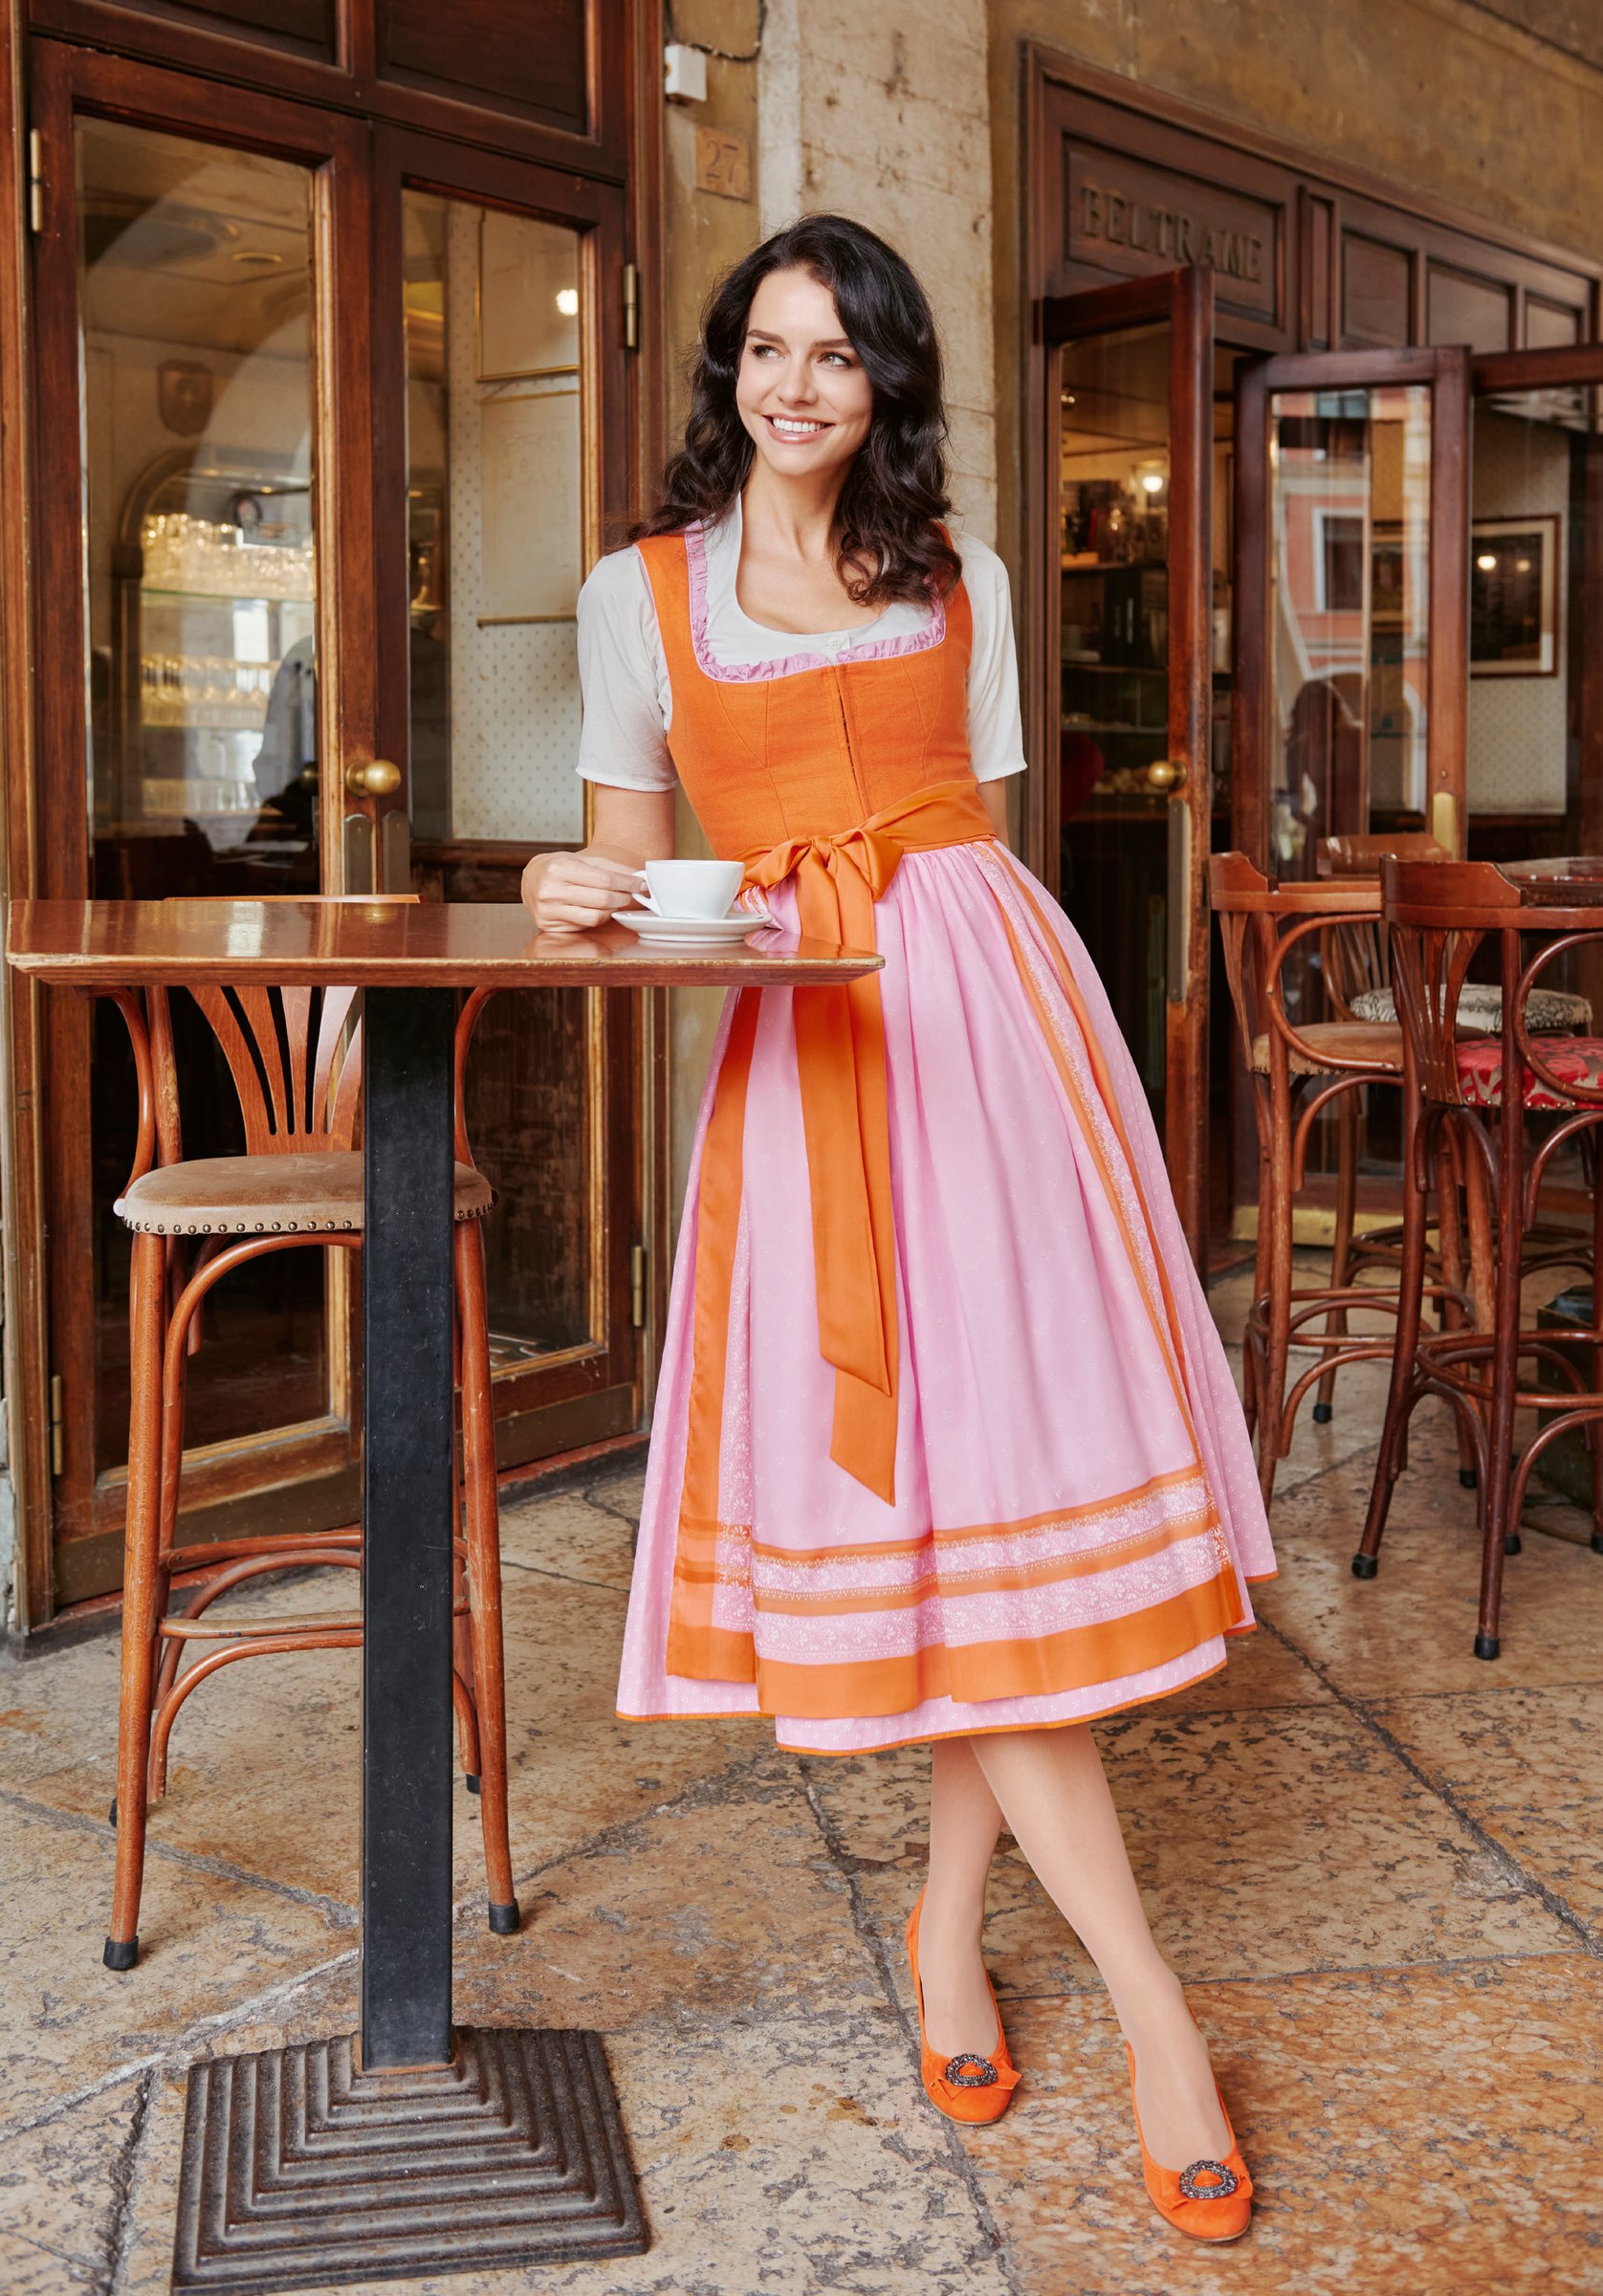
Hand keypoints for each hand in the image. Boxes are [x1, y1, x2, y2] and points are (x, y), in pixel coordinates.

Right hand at [523, 848, 648, 932]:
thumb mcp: (581, 859)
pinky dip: (598, 917)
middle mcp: (551, 890)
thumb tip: (637, 876)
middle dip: (622, 897)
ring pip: (595, 916)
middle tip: (630, 893)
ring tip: (615, 901)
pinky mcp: (549, 924)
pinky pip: (584, 925)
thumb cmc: (558, 868)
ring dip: (612, 910)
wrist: (530, 880)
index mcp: (559, 868)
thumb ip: (609, 867)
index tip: (640, 884)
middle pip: (601, 899)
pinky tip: (599, 909)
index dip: (627, 883)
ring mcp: (549, 910)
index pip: (604, 879)